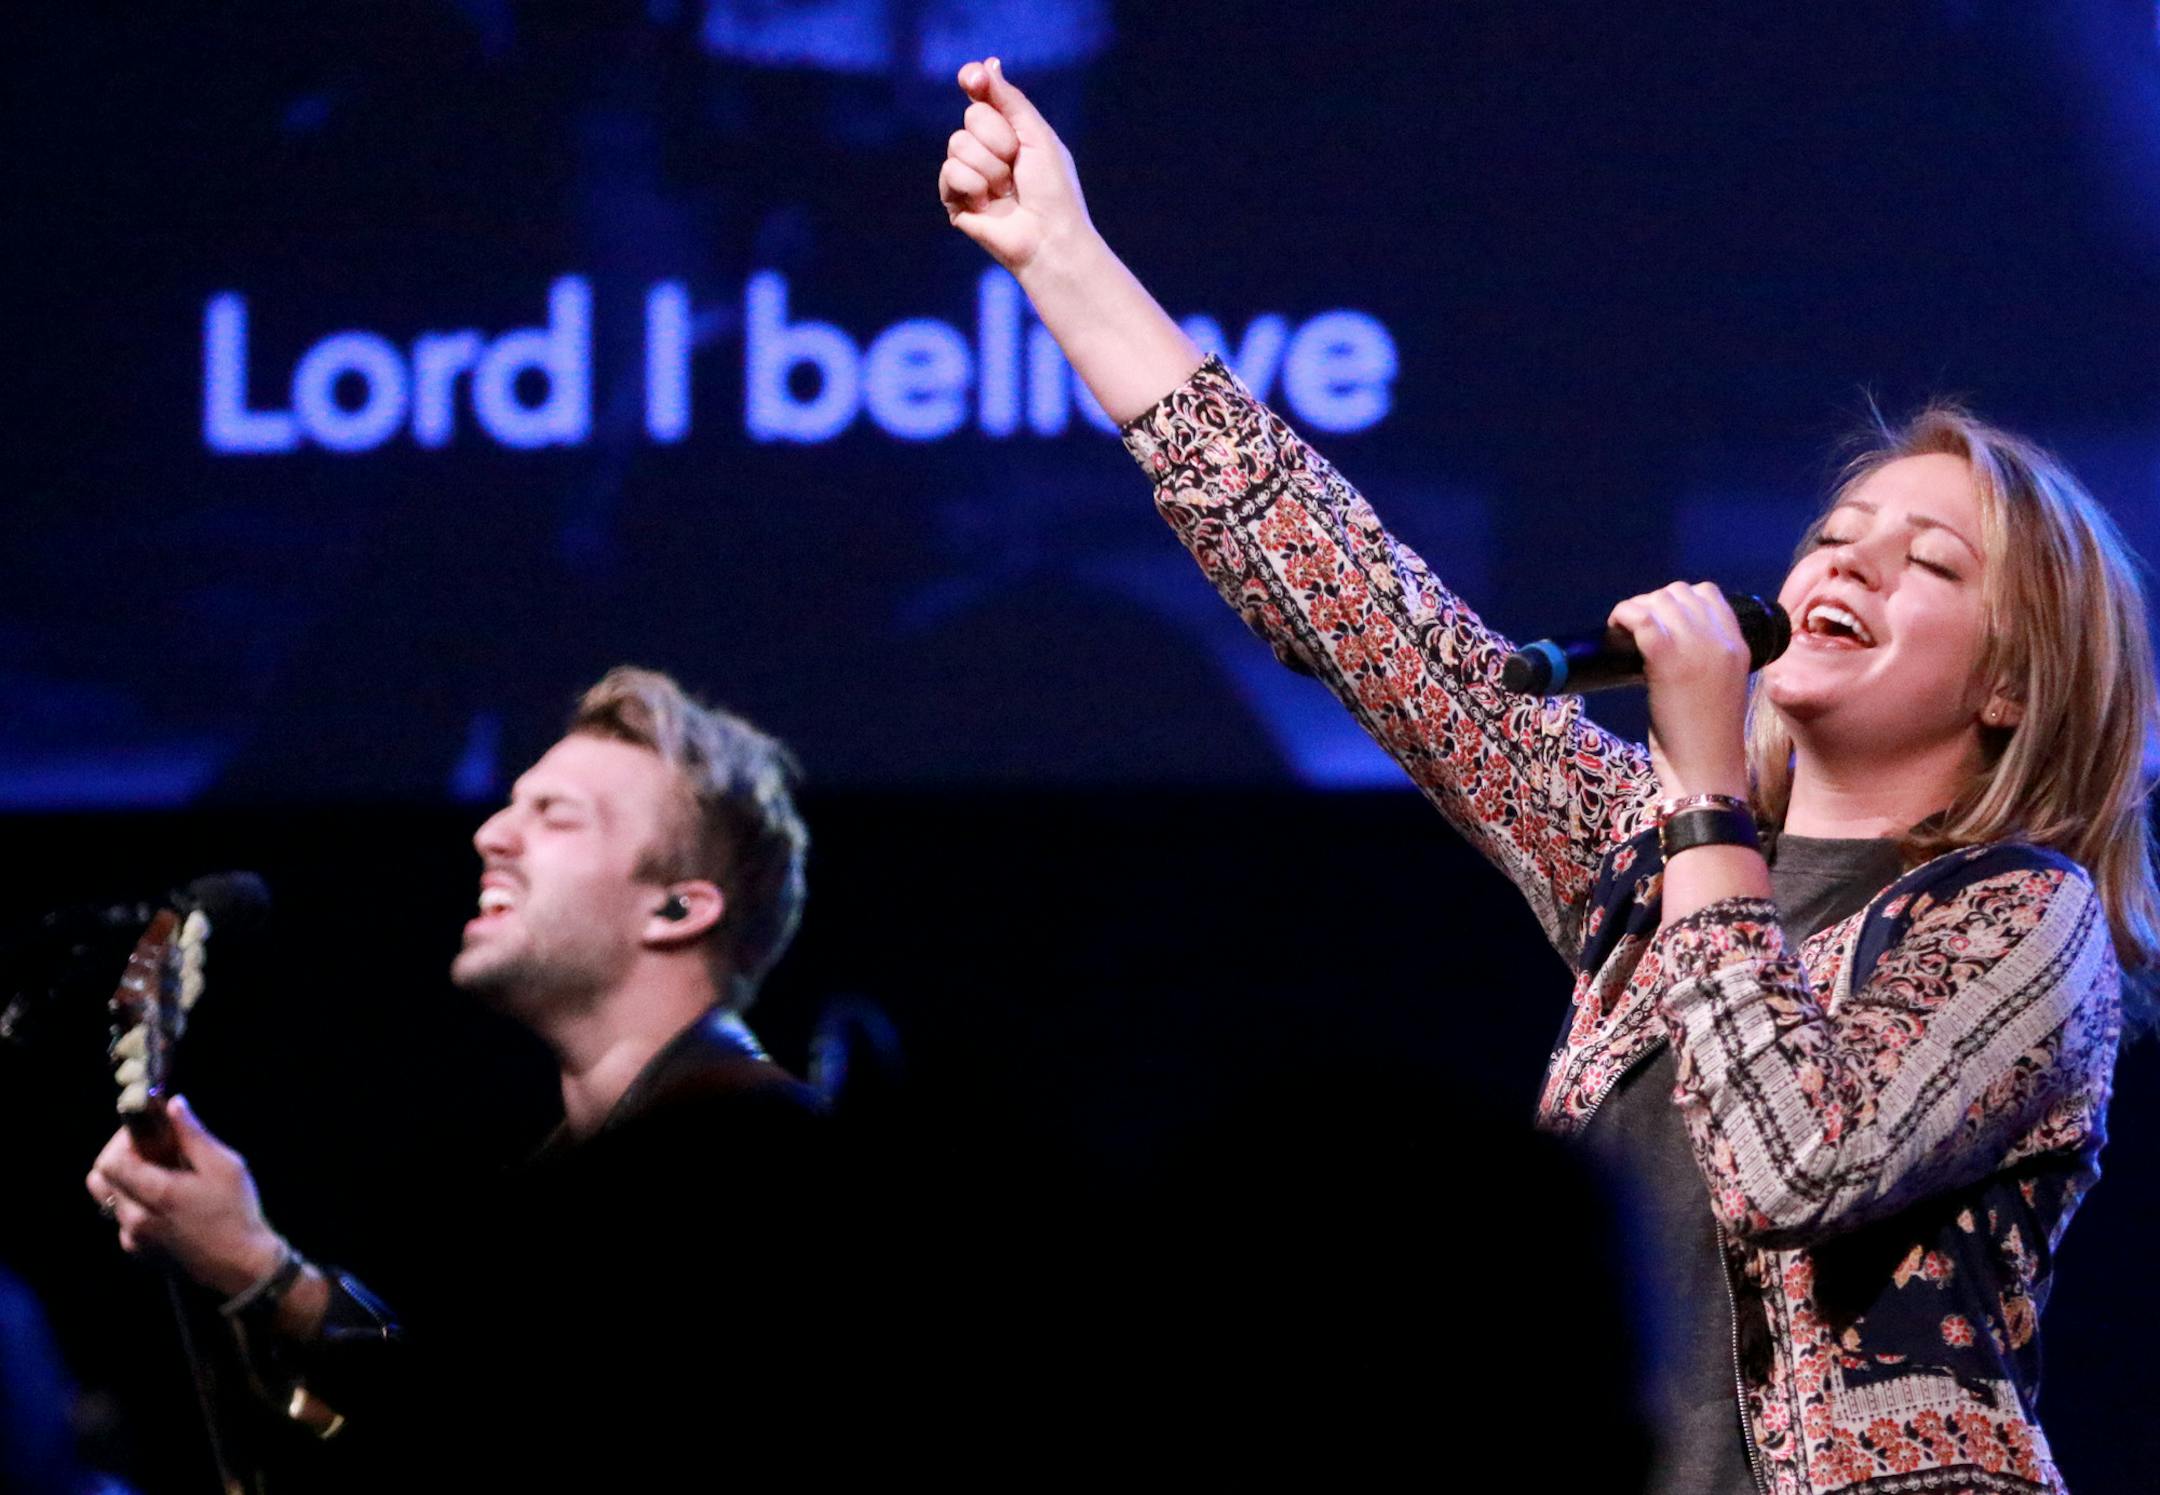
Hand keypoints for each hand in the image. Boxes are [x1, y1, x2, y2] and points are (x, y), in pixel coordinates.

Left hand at [86, 1095, 283, 1297]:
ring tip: (163, 1174)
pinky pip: (123, 1218)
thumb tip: (172, 1104)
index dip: (123, 1140)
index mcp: (155, 1194)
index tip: (149, 1131)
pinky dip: (136, 1202)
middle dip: (118, 1157)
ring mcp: (134, 1238)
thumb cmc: (237, 1212)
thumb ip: (193, 1135)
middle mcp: (135, 1219)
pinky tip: (168, 1201)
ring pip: (110, 1198)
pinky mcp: (138, 1250)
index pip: (110, 1161)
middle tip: (151, 1149)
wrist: (241, 1265)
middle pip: (99, 1179)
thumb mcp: (224, 1165)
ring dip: (127, 1179)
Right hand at [940, 57, 1093, 274]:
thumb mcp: (1037, 136)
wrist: (1048, 237)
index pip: (983, 94)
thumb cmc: (1053, 190)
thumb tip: (987, 63)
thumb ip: (1010, 100)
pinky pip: (949, 171)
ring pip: (957, 143)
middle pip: (972, 116)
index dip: (975, 82)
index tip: (972, 79)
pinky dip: (974, 185)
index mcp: (1010, 130)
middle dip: (998, 139)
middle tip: (1017, 166)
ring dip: (989, 168)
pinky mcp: (954, 197)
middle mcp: (987, 148)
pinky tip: (988, 204)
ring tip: (1006, 191)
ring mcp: (968, 172)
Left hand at [1607, 581, 1752, 800]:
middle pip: (1680, 592)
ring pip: (1660, 600)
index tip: (1659, 623)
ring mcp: (1697, 646)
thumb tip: (1668, 646)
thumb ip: (1704, 662)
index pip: (1709, 595)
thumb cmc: (1706, 741)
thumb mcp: (1719, 689)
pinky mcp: (1668, 658)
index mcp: (1739, 646)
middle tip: (1636, 631)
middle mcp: (1722, 639)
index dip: (1677, 602)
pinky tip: (1615, 630)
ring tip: (1624, 633)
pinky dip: (1623, 616)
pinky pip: (1641, 616)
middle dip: (1653, 603)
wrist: (1708, 772)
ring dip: (1636, 609)